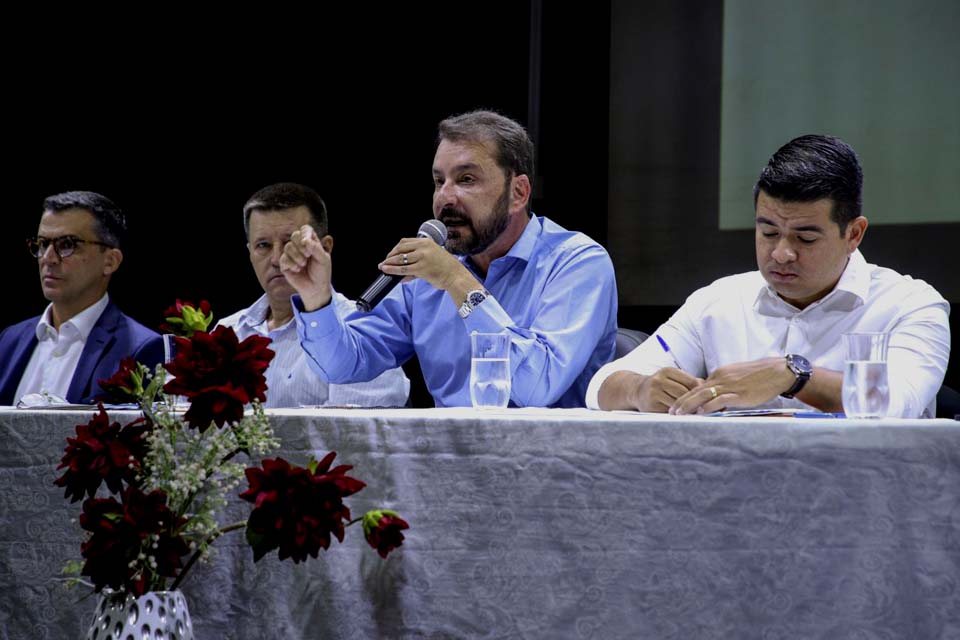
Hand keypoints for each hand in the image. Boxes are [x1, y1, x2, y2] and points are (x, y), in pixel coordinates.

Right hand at [279, 225, 331, 310]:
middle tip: (308, 255)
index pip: (305, 229)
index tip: (308, 243)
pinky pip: (283, 258)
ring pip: (288, 246)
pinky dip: (291, 264)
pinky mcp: (285, 264)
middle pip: (294, 235)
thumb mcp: (324, 260)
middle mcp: (300, 246)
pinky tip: (297, 270)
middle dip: (300, 245)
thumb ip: (316, 248)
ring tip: (303, 264)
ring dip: (296, 256)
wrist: (316, 288)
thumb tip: (305, 240)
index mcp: (311, 242)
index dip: (305, 234)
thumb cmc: (321, 273)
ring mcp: (292, 254)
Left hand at [377, 237, 473, 293]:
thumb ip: (417, 261)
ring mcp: (422, 257)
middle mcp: (424, 247)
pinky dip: (392, 270)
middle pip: (400, 248)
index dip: (395, 248)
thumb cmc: (446, 268)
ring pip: (400, 258)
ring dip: (389, 263)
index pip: (405, 241)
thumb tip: (402, 272)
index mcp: (426, 242)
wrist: (456, 276)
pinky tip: (387, 271)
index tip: (391, 254)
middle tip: (385, 261)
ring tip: (383, 266)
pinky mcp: (421, 268)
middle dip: (390, 255)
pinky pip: (403, 269)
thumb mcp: (432, 257)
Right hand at [606, 368, 702, 412]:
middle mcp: (659, 380)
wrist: (637, 390)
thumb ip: (690, 381)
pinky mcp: (651, 406)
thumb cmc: (661, 385)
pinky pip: (669, 412)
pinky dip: (678, 415)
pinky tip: (685, 417)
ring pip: (677, 404)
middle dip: (696, 402)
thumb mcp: (673, 378)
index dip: (701, 391)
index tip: (711, 398)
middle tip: (708, 409)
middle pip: (684, 393)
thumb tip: (710, 387)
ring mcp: (654, 393)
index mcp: (667, 371)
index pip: (690, 382)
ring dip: (688, 410)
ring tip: (699, 414)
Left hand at [669, 357, 793, 414]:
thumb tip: (716, 399)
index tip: (676, 404)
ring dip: (689, 405)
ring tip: (679, 414)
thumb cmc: (760, 376)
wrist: (778, 371)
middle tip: (670, 412)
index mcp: (719, 374)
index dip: (686, 396)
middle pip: (695, 390)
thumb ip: (725, 387)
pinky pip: (720, 400)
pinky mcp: (739, 394)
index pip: (697, 386)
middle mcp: (720, 378)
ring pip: (703, 395)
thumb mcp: (737, 378)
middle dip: (681, 402)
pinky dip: (709, 406)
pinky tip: (700, 413)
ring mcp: (729, 385)